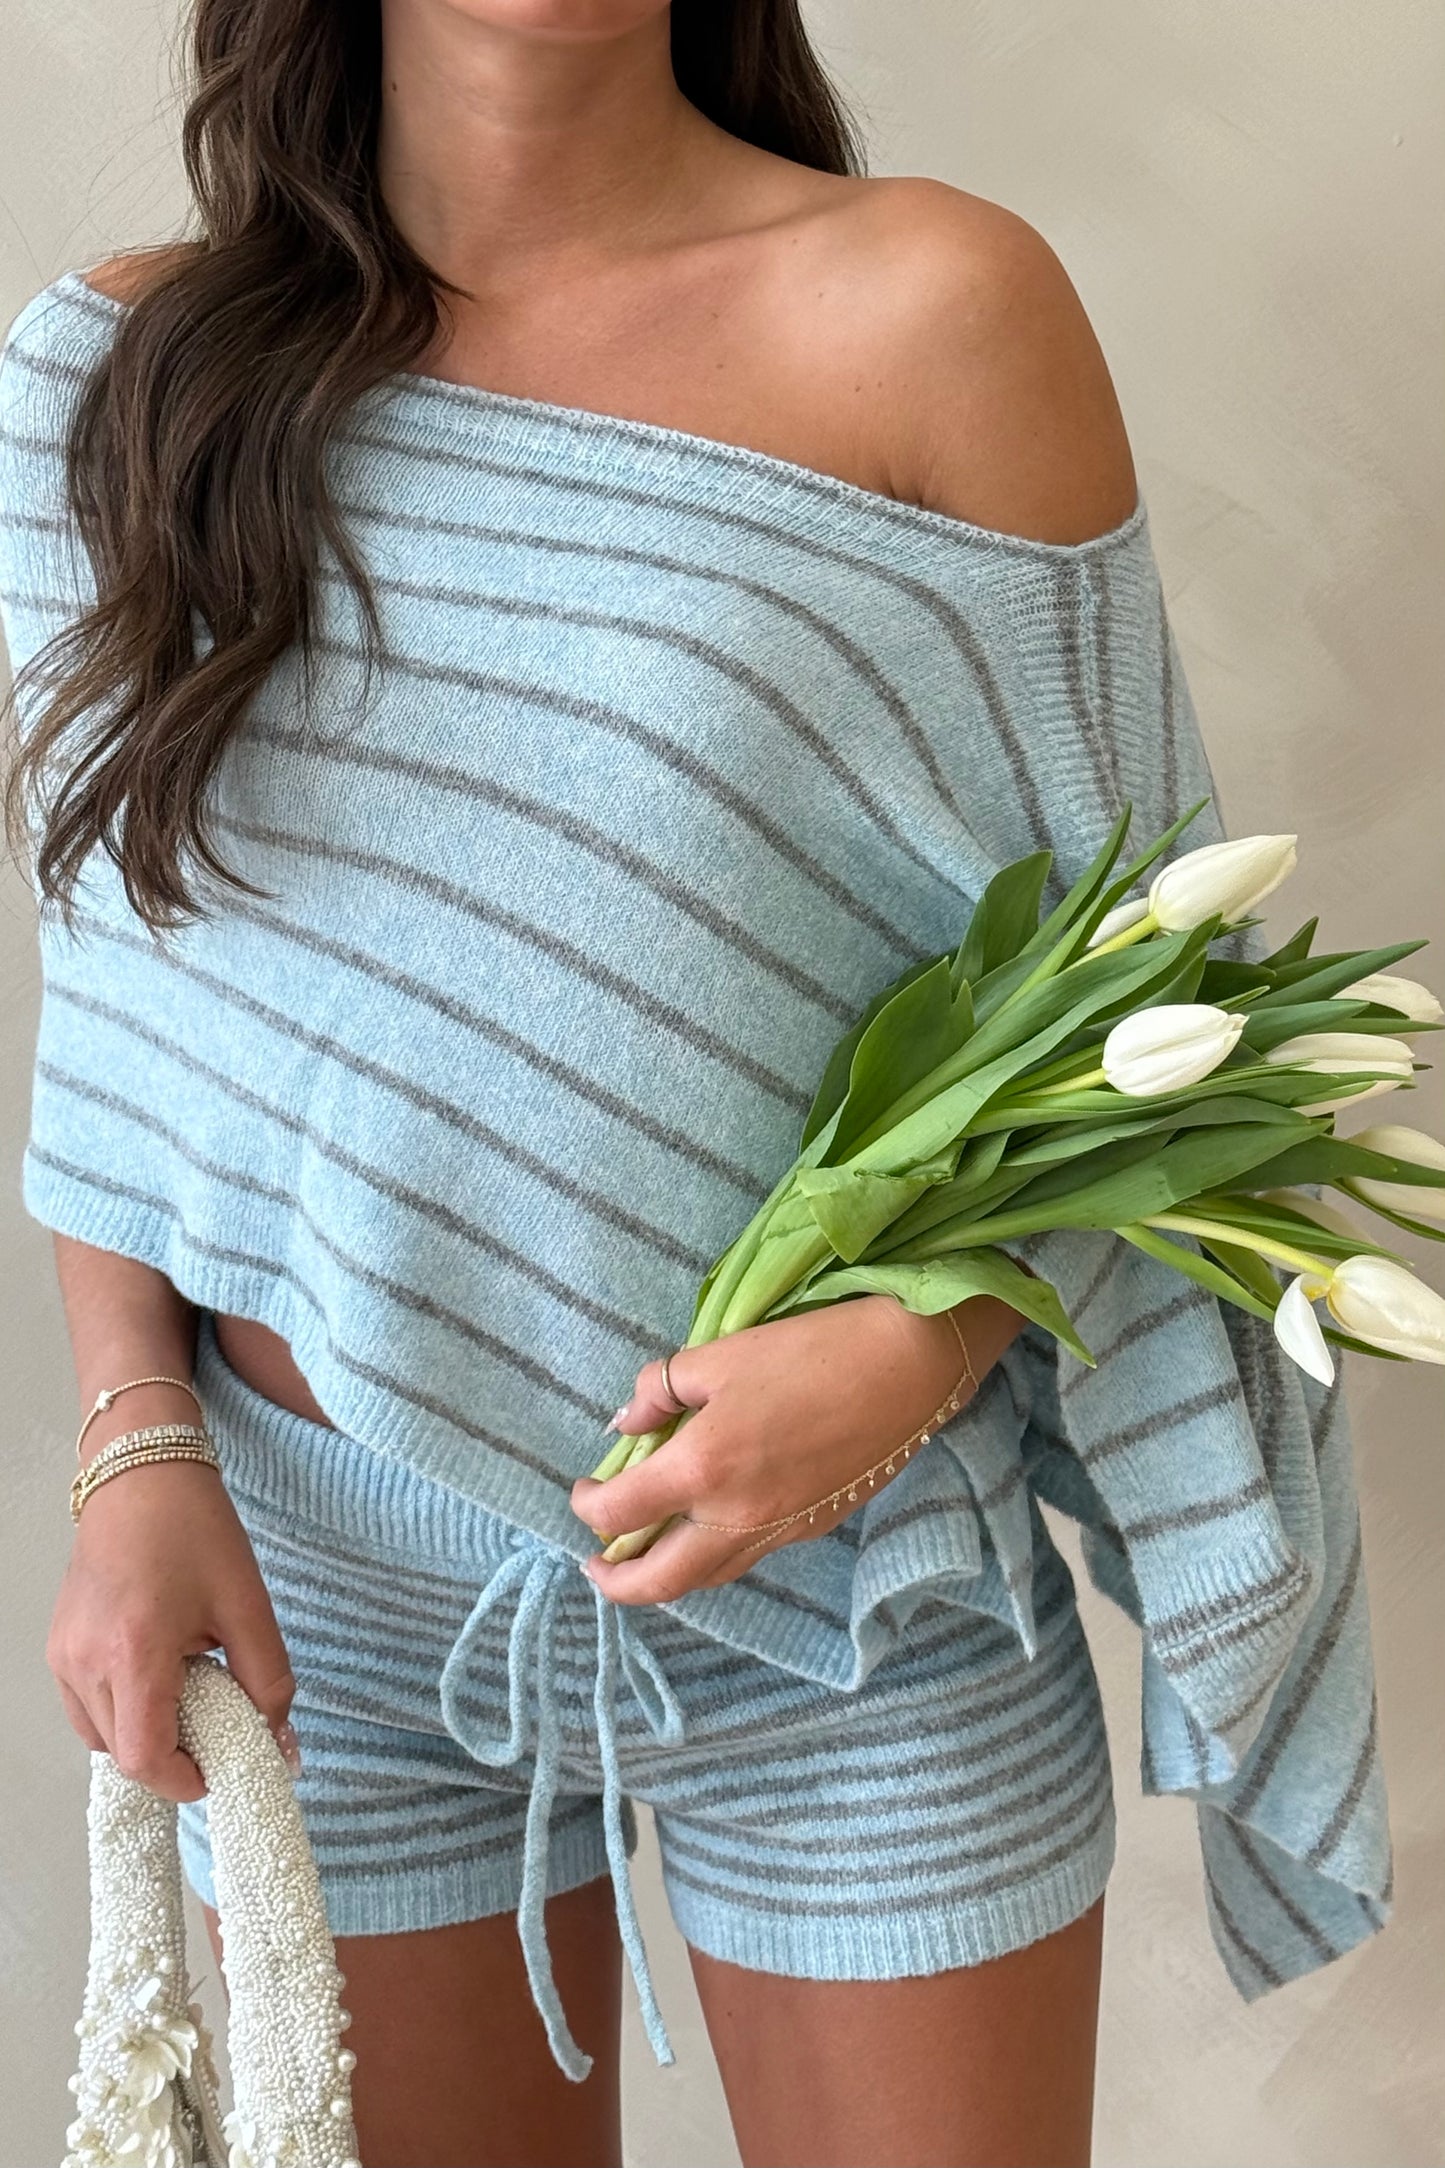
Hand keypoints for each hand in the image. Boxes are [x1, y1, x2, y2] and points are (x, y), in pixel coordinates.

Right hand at [47, 1462, 297, 1802]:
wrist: (142, 1474)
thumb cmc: (194, 1528)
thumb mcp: (247, 1605)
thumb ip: (269, 1682)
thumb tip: (281, 1746)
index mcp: (133, 1651)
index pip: (145, 1757)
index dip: (187, 1780)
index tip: (222, 1768)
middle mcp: (84, 1661)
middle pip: (123, 1754)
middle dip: (174, 1756)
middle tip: (216, 1720)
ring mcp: (63, 1656)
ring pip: (101, 1736)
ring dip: (146, 1733)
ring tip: (188, 1686)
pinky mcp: (58, 1647)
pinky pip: (87, 1708)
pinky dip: (123, 1711)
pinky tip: (158, 1674)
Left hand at [570, 1293, 1024, 1605]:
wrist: (909, 1367)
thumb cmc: (810, 1349)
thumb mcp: (720, 1354)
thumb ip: (660, 1390)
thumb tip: (626, 1424)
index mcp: (702, 1470)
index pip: (619, 1512)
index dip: (586, 1506)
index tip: (581, 1491)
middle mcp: (734, 1518)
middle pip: (657, 1581)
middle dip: (616, 1581)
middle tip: (596, 1564)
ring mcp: (778, 1531)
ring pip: (707, 1578)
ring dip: (666, 1576)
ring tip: (646, 1553)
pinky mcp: (812, 1528)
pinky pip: (747, 1557)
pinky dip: (714, 1555)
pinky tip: (710, 1525)